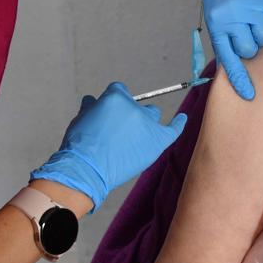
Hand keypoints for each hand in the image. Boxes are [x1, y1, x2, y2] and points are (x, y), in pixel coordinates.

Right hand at [31, 82, 188, 211]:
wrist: (86, 171)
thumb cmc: (80, 146)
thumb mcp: (80, 120)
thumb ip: (90, 107)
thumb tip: (91, 100)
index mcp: (116, 97)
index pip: (120, 92)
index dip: (114, 104)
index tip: (110, 115)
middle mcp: (134, 107)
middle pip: (137, 105)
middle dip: (129, 114)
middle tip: (118, 132)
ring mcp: (147, 124)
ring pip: (152, 115)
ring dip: (145, 122)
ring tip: (134, 138)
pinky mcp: (156, 141)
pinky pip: (173, 129)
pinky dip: (179, 123)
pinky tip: (183, 118)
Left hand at [201, 0, 262, 100]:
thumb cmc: (221, 7)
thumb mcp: (216, 27)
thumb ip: (228, 47)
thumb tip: (242, 76)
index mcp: (219, 27)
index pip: (230, 60)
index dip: (240, 80)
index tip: (249, 95)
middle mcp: (235, 17)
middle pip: (249, 49)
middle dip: (250, 49)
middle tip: (247, 39)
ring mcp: (252, 8)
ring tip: (258, 30)